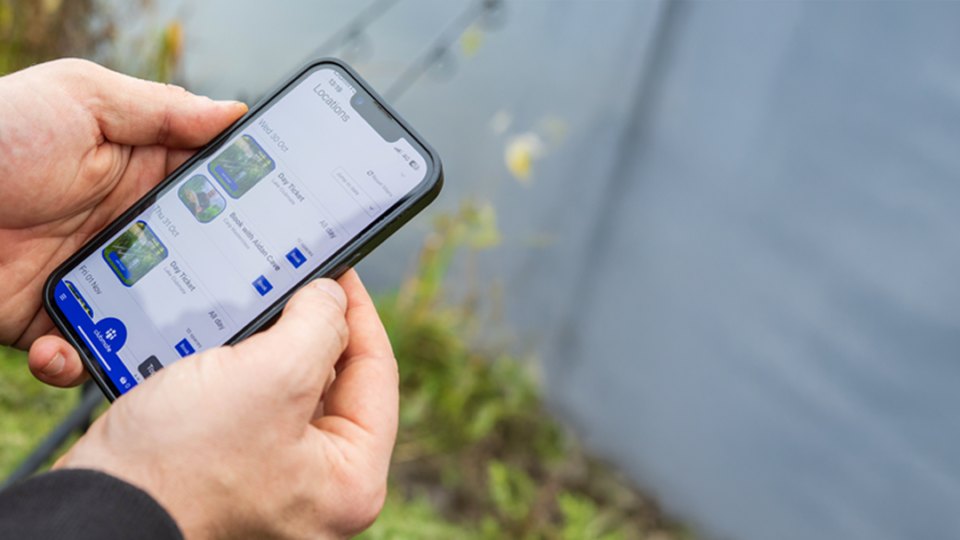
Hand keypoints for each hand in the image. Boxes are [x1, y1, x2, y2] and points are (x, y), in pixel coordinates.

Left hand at [0, 59, 246, 386]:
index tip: (286, 231)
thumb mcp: (82, 100)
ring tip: (158, 346)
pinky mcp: (51, 320)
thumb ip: (161, 110)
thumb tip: (235, 113)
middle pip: (196, 267)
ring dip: (160, 338)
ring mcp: (92, 278)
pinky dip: (78, 364)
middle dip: (220, 288)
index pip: (214, 198)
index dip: (249, 213)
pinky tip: (61, 350)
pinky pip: (84, 355)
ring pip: (152, 322)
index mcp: (141, 176)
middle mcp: (126, 231)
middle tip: (245, 305)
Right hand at [54, 269, 398, 539]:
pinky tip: (225, 338)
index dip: (360, 311)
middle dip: (312, 328)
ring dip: (272, 345)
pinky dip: (241, 368)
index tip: (341, 270)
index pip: (378, 373)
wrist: (90, 512)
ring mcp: (276, 481)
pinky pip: (252, 404)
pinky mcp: (233, 471)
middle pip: (336, 382)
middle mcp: (321, 487)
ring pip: (290, 390)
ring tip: (257, 302)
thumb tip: (332, 298)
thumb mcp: (272, 377)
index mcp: (351, 478)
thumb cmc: (180, 464)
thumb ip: (320, 326)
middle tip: (294, 280)